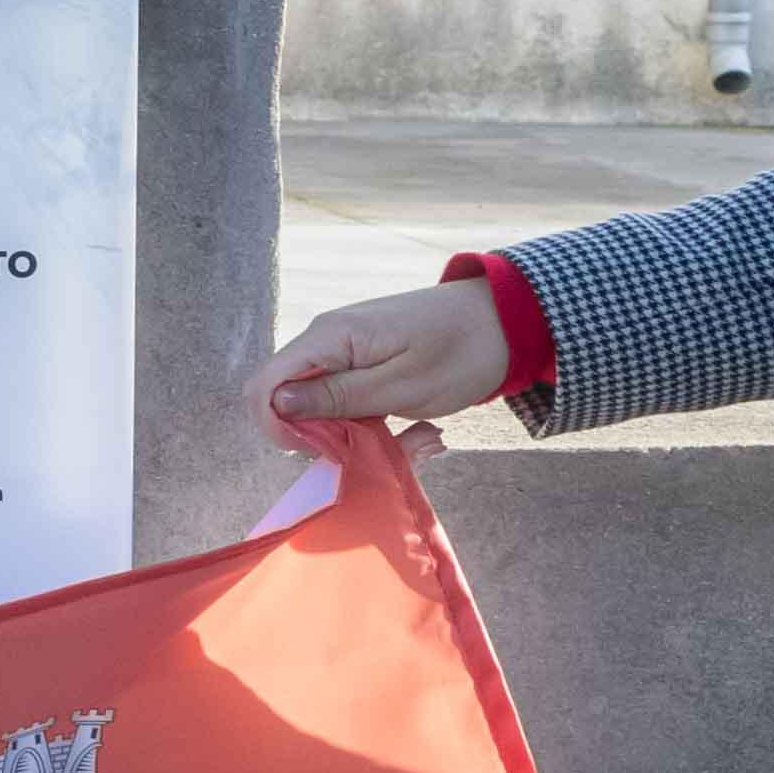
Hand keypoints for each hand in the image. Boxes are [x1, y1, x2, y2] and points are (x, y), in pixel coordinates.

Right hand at [252, 282, 509, 431]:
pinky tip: (415, 432)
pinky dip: (371, 424)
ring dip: (352, 434)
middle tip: (372, 452)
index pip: (265, 384)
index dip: (277, 427)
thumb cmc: (462, 351)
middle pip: (285, 397)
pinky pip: (346, 400)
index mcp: (330, 338)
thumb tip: (275, 404)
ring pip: (318, 405)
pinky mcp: (363, 362)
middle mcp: (326, 339)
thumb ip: (337, 395)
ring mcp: (345, 350)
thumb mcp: (402, 385)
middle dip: (318, 436)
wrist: (508, 320)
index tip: (321, 452)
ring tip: (411, 442)